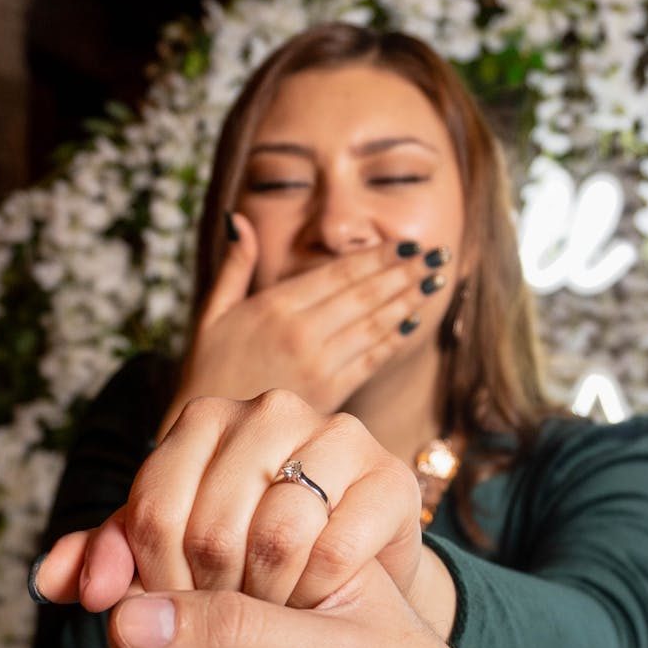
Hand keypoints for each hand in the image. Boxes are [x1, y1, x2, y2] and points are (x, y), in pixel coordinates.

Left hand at [40, 390, 423, 615]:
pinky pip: (336, 551)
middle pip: (208, 530)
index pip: (150, 512)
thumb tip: (50, 583)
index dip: (152, 586)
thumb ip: (111, 561)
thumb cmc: (253, 569)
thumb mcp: (172, 559)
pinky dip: (316, 597)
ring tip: (263, 628)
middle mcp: (271, 410)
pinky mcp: (389, 479)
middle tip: (217, 639)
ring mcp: (338, 436)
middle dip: (206, 604)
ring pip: (275, 537)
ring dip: (263, 606)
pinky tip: (313, 610)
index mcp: (205, 417)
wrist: (355, 594)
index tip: (168, 624)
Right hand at [161, 213, 448, 432]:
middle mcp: (300, 332)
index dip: (378, 256)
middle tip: (438, 255)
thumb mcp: (213, 313)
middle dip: (405, 272)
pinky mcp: (329, 394)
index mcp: (274, 306)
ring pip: (374, 324)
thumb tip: (237, 217)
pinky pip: (371, 360)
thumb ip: (234, 265)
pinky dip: (394, 339)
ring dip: (409, 300)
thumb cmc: (209, 371)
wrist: (212, 430)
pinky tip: (414, 320)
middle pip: (364, 294)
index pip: (339, 273)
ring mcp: (318, 365)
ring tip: (436, 281)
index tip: (407, 243)